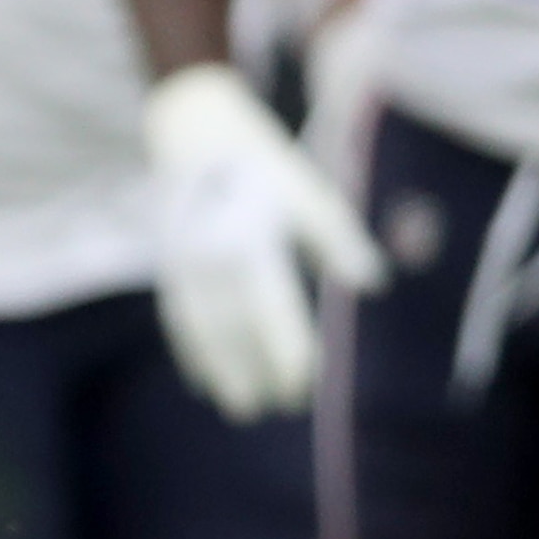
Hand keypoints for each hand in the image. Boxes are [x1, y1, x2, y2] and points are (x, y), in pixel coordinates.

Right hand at [144, 60, 376, 419]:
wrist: (196, 131)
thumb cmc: (266, 165)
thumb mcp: (310, 195)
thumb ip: (339, 241)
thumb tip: (371, 284)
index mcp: (253, 240)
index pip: (273, 314)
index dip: (288, 354)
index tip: (303, 385)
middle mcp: (213, 257)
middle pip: (234, 330)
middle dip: (255, 372)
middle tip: (279, 407)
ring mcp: (184, 262)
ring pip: (202, 331)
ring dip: (221, 372)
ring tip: (240, 406)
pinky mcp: (168, 263)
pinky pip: (179, 318)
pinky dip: (192, 352)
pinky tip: (205, 380)